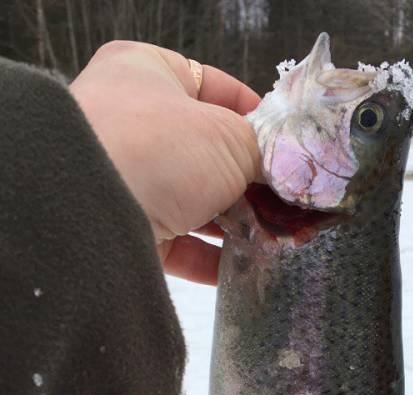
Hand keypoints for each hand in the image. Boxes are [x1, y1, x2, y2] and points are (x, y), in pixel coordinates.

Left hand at [70, 40, 261, 283]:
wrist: (91, 216)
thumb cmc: (159, 150)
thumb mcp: (228, 138)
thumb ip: (260, 150)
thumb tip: (280, 168)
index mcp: (144, 73)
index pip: (213, 86)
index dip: (255, 116)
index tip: (285, 147)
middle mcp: (129, 123)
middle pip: (206, 152)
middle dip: (248, 180)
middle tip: (285, 199)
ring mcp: (126, 179)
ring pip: (193, 200)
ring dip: (234, 222)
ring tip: (272, 236)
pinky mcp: (126, 229)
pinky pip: (177, 242)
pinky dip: (210, 257)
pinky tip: (243, 266)